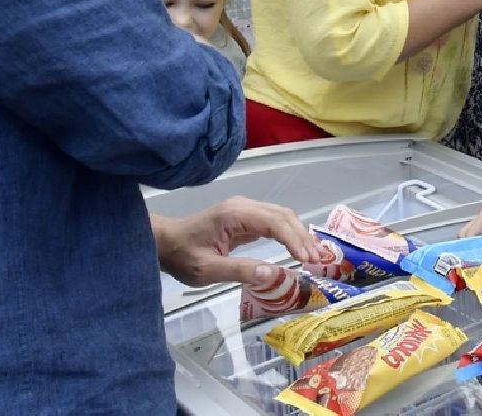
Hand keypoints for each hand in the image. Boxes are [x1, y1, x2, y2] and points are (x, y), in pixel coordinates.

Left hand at [152, 196, 328, 287]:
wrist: (163, 243)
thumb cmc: (183, 257)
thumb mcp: (207, 270)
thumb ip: (240, 271)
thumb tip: (274, 275)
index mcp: (235, 215)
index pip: (275, 222)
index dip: (294, 240)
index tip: (308, 260)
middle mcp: (244, 206)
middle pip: (283, 215)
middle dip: (302, 237)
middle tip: (317, 261)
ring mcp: (245, 209)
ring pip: (282, 216)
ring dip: (299, 234)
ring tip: (312, 257)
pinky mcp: (245, 216)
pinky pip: (274, 221)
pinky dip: (289, 233)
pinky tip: (297, 248)